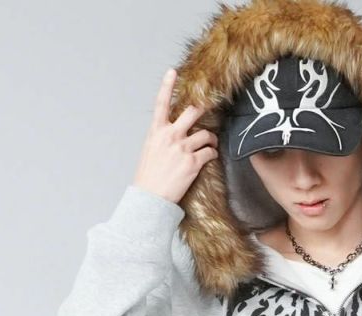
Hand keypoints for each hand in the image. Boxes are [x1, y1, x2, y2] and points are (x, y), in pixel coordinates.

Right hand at [132, 67, 218, 206]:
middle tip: (209, 109)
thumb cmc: (149, 176)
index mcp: (156, 131)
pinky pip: (209, 152)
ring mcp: (182, 148)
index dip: (167, 85)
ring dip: (211, 139)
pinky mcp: (193, 162)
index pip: (161, 103)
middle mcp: (170, 135)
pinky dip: (212, 153)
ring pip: (205, 134)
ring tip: (211, 144)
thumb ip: (162, 137)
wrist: (150, 197)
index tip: (173, 72)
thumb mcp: (151, 150)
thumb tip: (173, 131)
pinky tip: (211, 156)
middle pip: (192, 113)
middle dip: (203, 110)